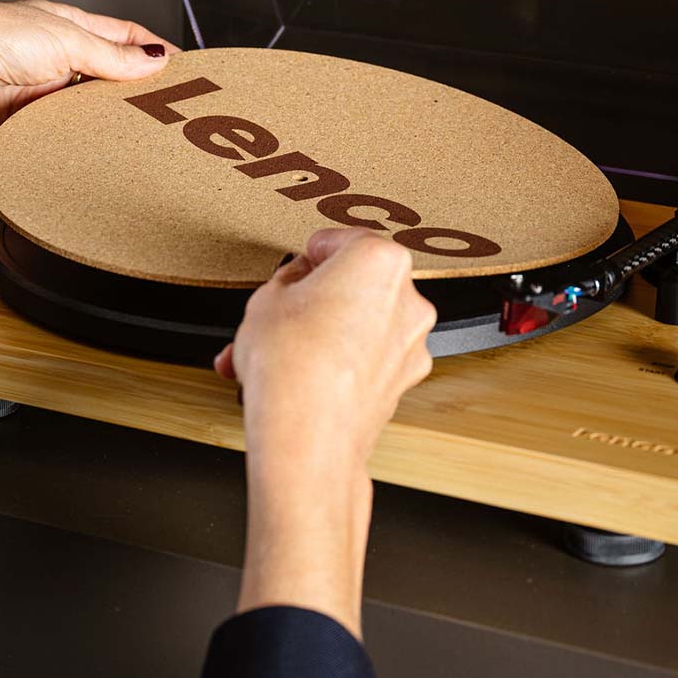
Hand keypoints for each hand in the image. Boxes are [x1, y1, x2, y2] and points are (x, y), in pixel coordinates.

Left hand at [0, 0, 179, 142]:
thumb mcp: (66, 38)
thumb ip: (112, 55)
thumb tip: (154, 58)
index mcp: (68, 26)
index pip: (124, 37)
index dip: (154, 51)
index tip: (183, 71)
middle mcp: (57, 59)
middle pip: (109, 78)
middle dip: (136, 92)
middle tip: (167, 110)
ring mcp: (43, 94)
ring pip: (90, 111)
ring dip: (109, 120)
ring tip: (139, 133)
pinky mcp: (27, 125)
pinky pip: (64, 137)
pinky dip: (82, 142)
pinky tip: (100, 148)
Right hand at [216, 229, 435, 636]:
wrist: (306, 437)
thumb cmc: (292, 366)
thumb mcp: (266, 298)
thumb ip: (289, 279)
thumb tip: (297, 285)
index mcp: (381, 260)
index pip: (339, 241)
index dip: (307, 257)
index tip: (294, 270)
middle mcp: (409, 299)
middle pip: (354, 285)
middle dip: (313, 300)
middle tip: (280, 312)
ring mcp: (411, 343)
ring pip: (358, 325)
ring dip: (317, 335)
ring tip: (271, 353)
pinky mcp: (403, 380)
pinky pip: (365, 358)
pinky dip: (334, 362)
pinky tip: (294, 375)